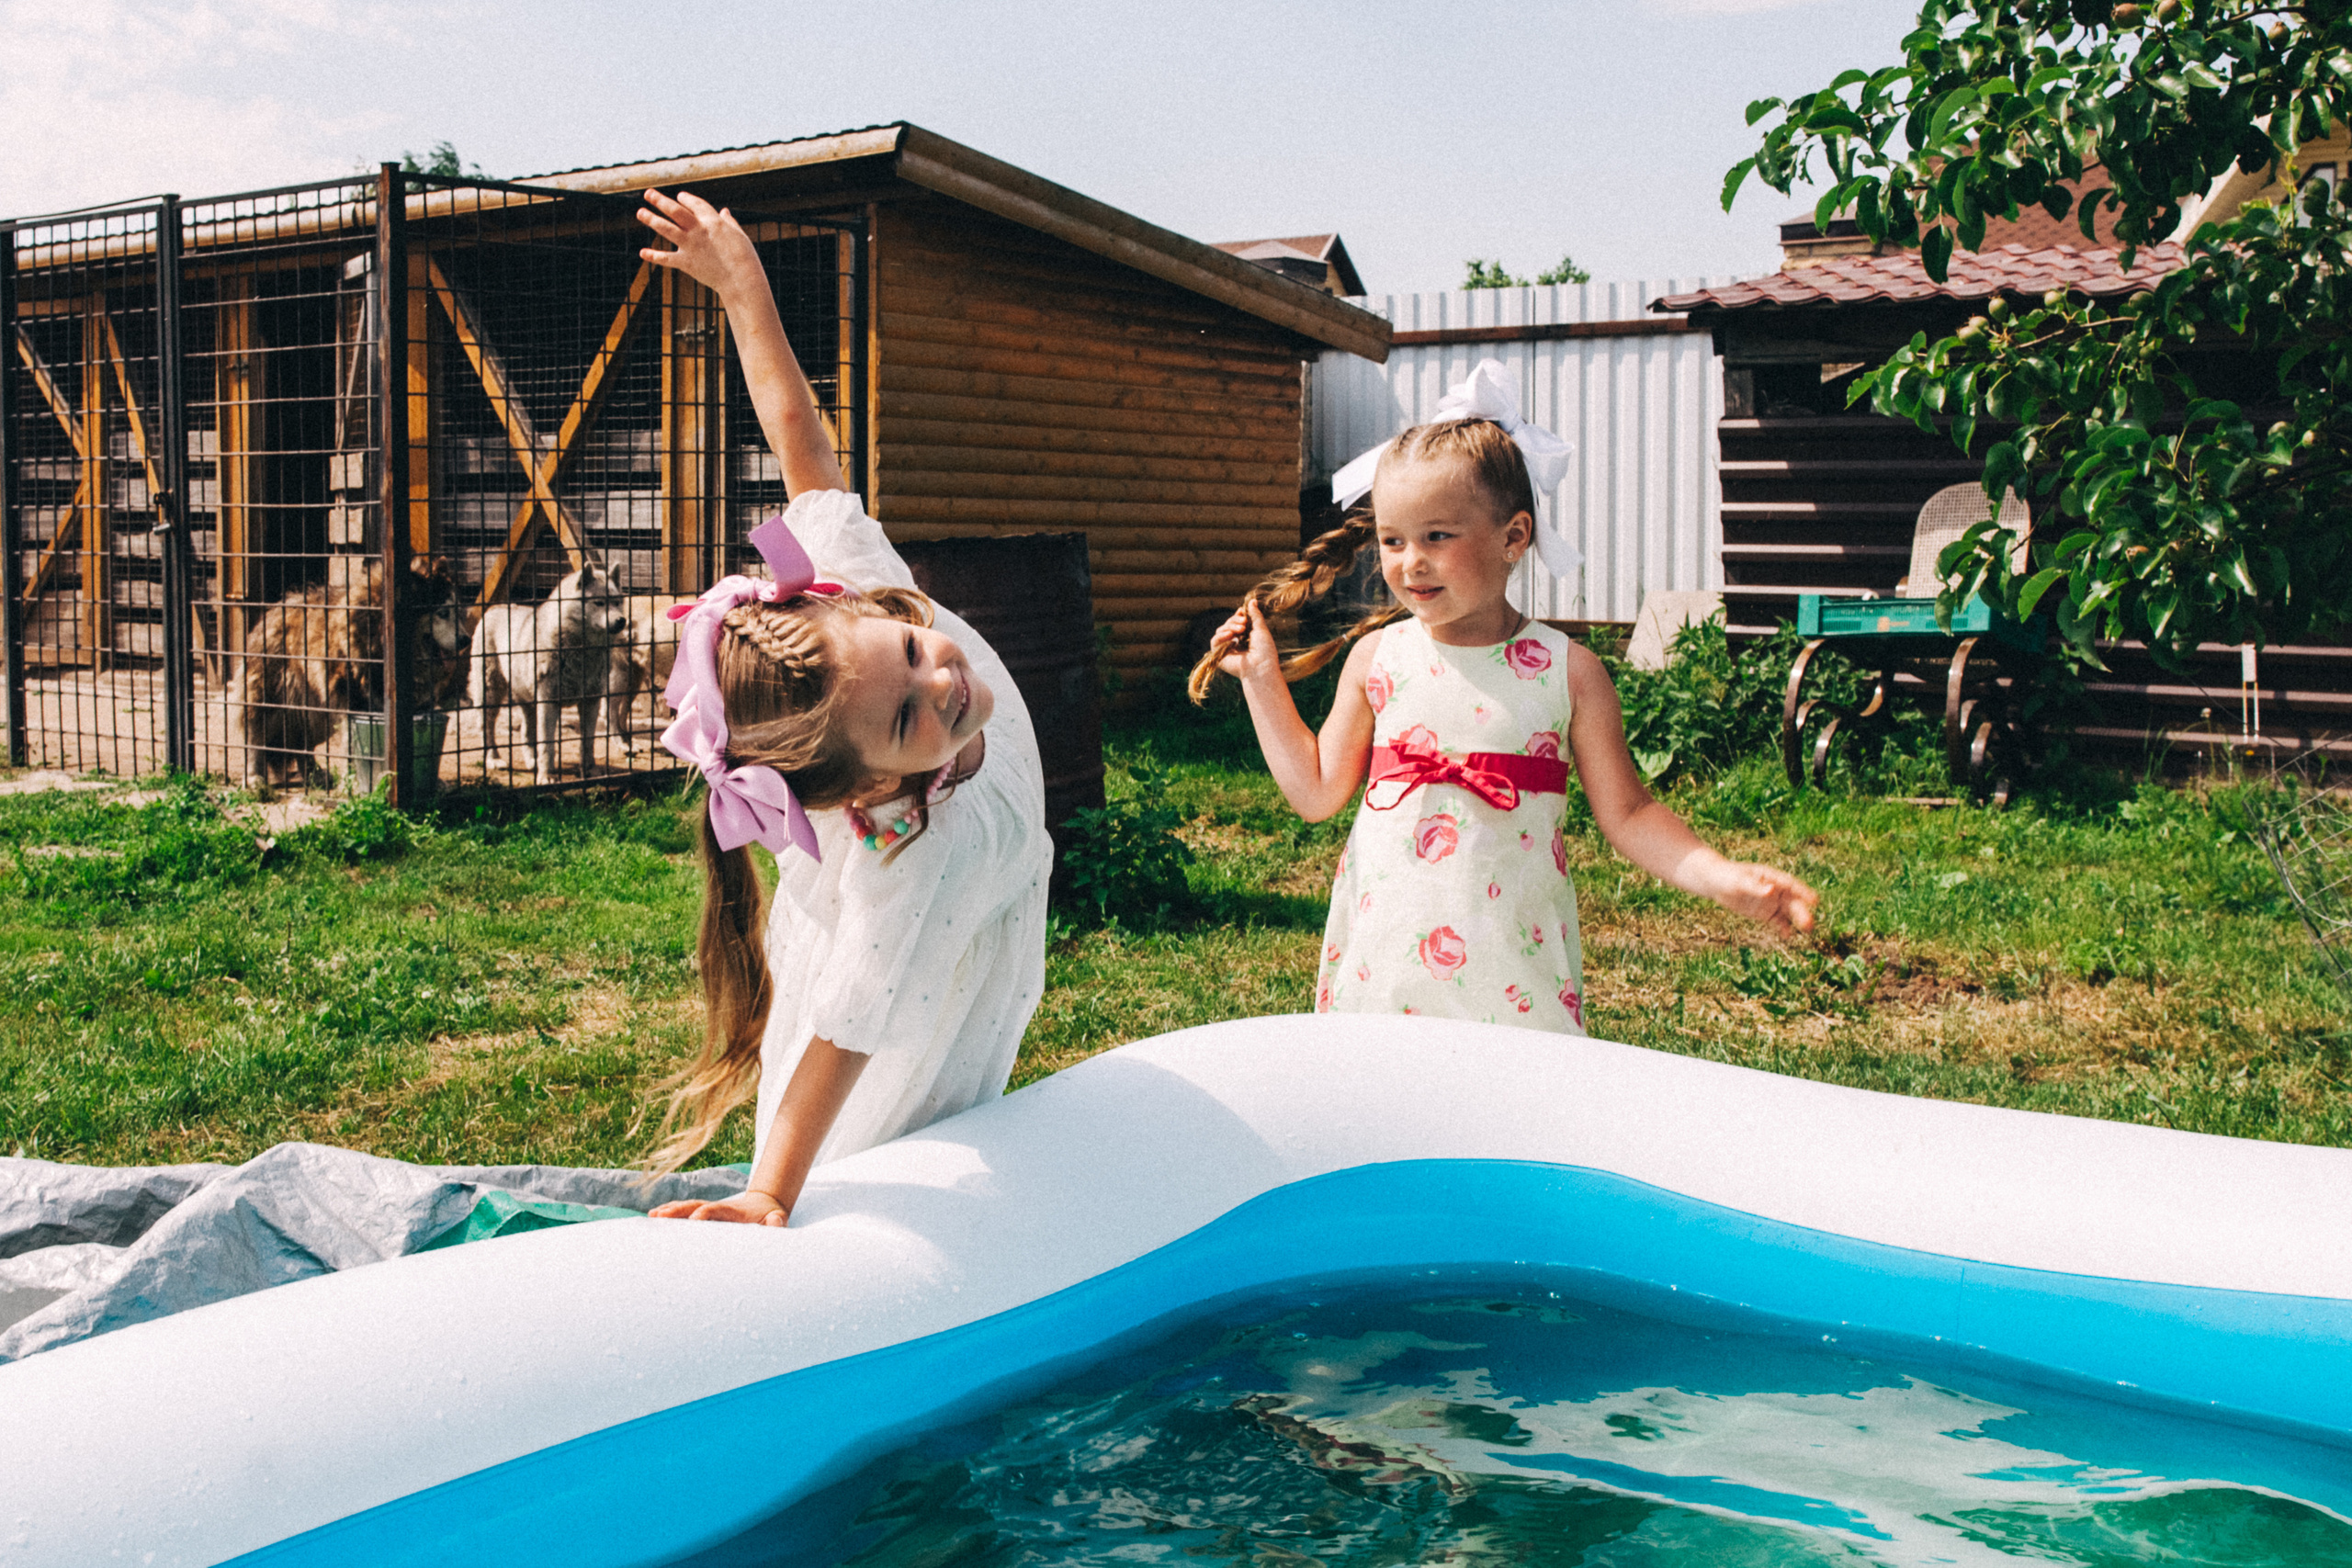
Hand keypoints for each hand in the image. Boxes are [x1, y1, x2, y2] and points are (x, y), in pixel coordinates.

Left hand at [637, 188, 763, 297]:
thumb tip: (725, 211)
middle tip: (648, 193)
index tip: (679, 196)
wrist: (741, 279)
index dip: (686, 199)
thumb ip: (729, 222)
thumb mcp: (739, 235)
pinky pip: (667, 258)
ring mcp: (690, 246)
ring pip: (667, 228)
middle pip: (675, 211)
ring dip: (652, 219)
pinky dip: (654, 256)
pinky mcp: (686, 263)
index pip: (695, 204)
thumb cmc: (745, 257)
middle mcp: (698, 230)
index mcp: (713, 221)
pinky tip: (642, 253)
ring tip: (640, 212)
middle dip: (661, 201)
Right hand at [648, 1188, 787, 1226]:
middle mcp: (720, 1208)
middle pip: (697, 1206)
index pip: (718, 1210)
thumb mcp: (778, 1220)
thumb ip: (778, 1222)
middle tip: (660, 1216)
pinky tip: (654, 1217)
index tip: (693, 1220)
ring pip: (688, 1208)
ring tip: (652, 1216)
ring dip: (670, 1211)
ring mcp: (711, 1210)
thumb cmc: (771, 1219)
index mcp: (736, 1212)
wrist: (766, 1205)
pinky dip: (671, 1213)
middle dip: (679, 1210)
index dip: (706, 1213)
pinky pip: (686, 1212)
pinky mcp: (706, 1214)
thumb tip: (775, 1220)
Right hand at [1213, 600, 1281, 684]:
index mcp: (1245, 637)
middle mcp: (1235, 643)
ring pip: (1221, 630)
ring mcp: (1227, 649)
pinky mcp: (1219, 656)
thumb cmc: (1265, 650)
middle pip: (1228, 624)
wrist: (1261, 667)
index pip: (1236, 622)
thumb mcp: (1261, 629)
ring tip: (1241, 630)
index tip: (1242, 612)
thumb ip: (1255, 615)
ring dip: (1230, 627)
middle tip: (1244, 624)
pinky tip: (1230, 636)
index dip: (1238, 616)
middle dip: (1235, 621)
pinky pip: (1214, 641)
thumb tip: (1252, 600)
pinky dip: (1221, 636)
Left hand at [1709, 862, 1819, 936]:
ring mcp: (1771, 901)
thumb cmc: (1728, 876)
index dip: (1804, 893)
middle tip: (1809, 925)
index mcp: (1772, 877)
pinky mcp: (1765, 912)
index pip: (1791, 885)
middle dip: (1802, 912)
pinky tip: (1787, 936)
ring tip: (1807, 931)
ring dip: (1798, 920)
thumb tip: (1771, 890)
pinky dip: (1783, 928)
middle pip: (1793, 901)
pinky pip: (1778, 921)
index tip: (1815, 901)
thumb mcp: (1739, 881)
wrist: (1716, 883)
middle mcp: (1775, 889)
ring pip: (1789, 911)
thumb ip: (1755, 887)